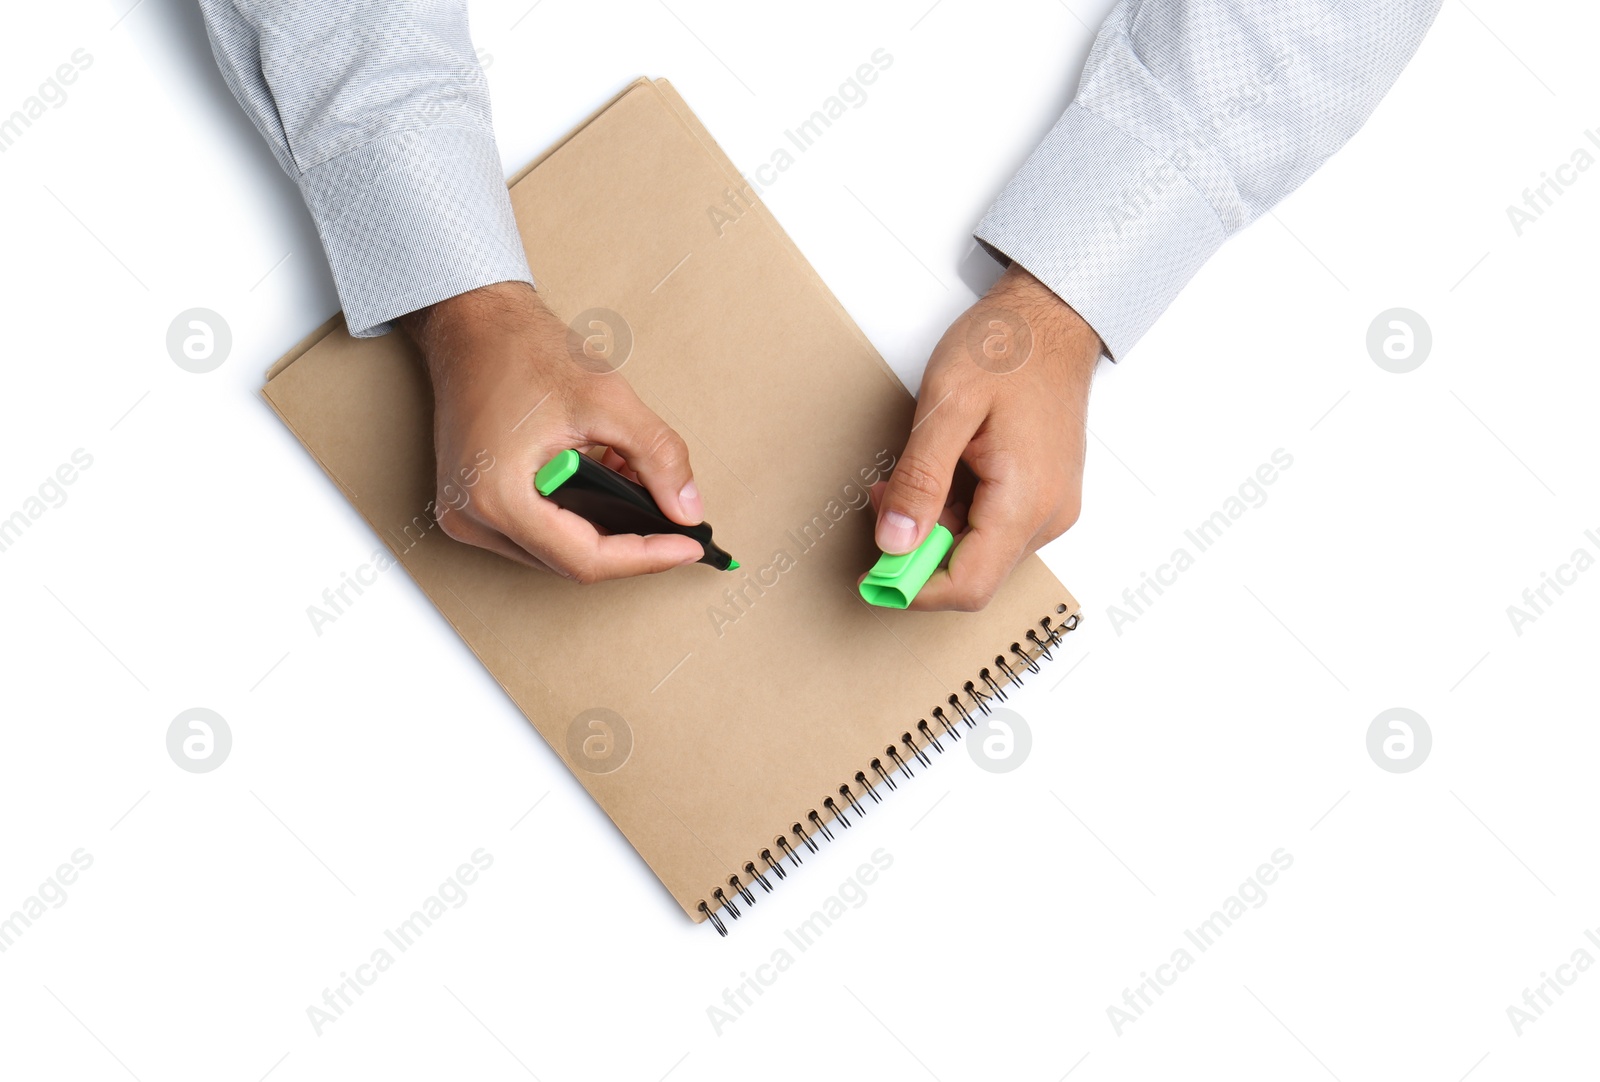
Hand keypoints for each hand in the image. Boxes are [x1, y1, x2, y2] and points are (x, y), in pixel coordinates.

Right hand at [399, 282, 705, 581]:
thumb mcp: (608, 402)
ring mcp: (465, 514)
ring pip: (555, 551)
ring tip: (635, 483)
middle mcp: (471, 517)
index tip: (688, 546)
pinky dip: (577, 513)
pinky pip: (536, 531)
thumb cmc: (522, 352)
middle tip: (672, 513)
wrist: (475, 323)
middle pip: (571, 561)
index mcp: (497, 498)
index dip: (646, 556)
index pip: (586, 559)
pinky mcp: (470, 504)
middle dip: (627, 538)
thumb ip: (658, 459)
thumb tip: (687, 509)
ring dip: (602, 525)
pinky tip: (602, 478)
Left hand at [871, 266, 1099, 610]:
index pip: (968, 585)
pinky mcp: (1045, 497)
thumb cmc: (1007, 348)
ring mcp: (1051, 508)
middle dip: (918, 551)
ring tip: (909, 476)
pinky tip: (939, 474)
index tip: (873, 573)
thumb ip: (918, 481)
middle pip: (973, 574)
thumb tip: (894, 541)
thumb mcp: (946, 408)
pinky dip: (956, 514)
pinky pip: (994, 528)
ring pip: (980, 553)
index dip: (913, 589)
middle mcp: (1048, 516)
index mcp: (1026, 500)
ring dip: (935, 529)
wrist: (1052, 316)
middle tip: (883, 502)